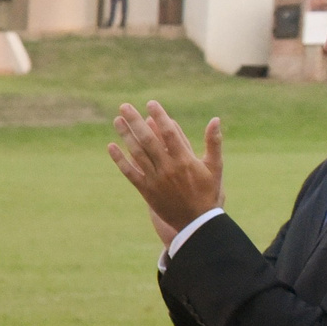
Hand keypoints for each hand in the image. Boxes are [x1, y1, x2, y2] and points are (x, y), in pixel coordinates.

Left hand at [109, 102, 222, 235]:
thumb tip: (215, 119)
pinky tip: (111, 146)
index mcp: (185, 159)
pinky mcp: (145, 190)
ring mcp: (154, 179)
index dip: (159, 116)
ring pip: (136, 153)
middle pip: (148, 139)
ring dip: (125, 135)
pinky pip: (129, 172)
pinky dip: (120, 160)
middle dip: (135, 121)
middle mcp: (167, 167)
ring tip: (117, 120)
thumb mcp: (215, 166)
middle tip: (124, 106)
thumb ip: (213, 142)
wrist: (196, 222)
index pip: (169, 132)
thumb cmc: (208, 192)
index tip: (151, 103)